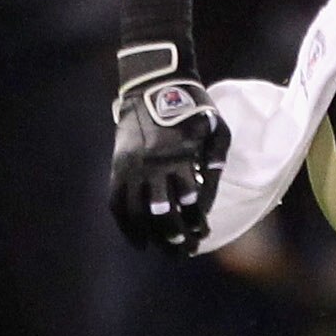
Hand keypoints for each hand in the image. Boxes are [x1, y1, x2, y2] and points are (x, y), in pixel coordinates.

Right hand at [110, 45, 230, 252]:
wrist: (152, 84)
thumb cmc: (192, 106)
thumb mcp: (215, 126)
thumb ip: (218, 158)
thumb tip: (212, 191)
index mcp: (181, 155)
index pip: (190, 200)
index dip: (197, 221)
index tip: (203, 233)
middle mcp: (154, 165)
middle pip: (164, 213)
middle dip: (176, 236)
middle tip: (185, 250)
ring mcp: (132, 167)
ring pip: (139, 213)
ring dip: (153, 237)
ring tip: (165, 249)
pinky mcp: (118, 167)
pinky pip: (117, 205)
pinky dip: (127, 226)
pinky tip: (139, 242)